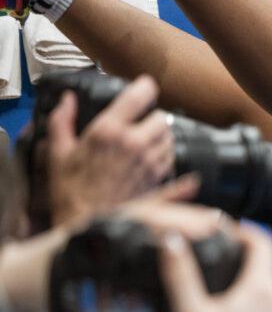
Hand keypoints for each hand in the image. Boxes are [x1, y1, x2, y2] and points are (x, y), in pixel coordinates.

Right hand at [46, 75, 180, 225]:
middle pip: (163, 116)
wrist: (89, 223)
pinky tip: (149, 161)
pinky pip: (171, 157)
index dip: (145, 88)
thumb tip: (67, 101)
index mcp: (109, 131)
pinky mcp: (159, 177)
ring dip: (160, 137)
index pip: (141, 94)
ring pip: (170, 137)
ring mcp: (150, 161)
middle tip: (140, 124)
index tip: (143, 89)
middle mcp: (134, 143)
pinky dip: (164, 156)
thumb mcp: (58, 153)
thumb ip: (62, 121)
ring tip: (144, 144)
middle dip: (153, 118)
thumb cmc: (72, 191)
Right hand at [162, 223, 271, 311]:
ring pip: (267, 290)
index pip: (262, 242)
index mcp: (262, 289)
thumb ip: (180, 274)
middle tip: (215, 253)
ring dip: (246, 282)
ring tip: (217, 284)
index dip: (244, 230)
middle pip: (265, 265)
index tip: (224, 228)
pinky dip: (251, 305)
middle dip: (241, 256)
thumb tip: (172, 240)